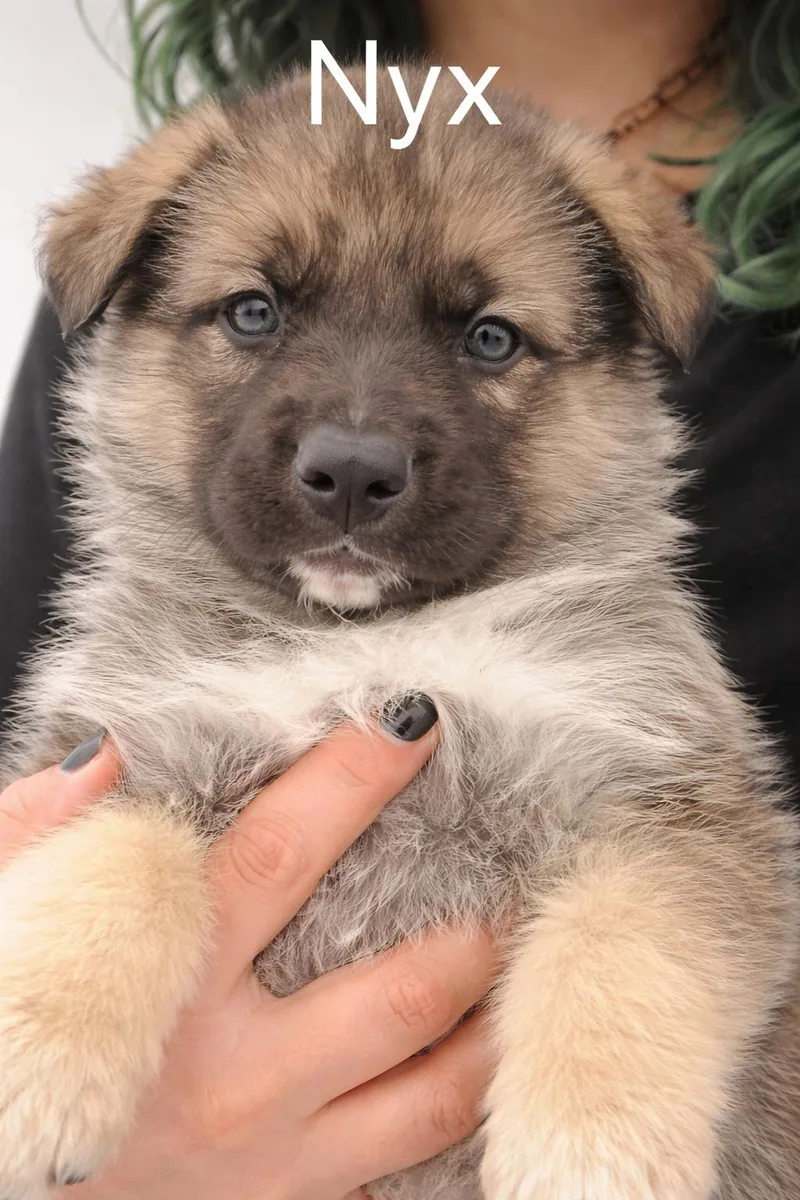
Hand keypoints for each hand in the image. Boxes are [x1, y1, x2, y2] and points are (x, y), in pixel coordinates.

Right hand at [0, 714, 494, 1199]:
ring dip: (498, 1022)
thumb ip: (39, 840)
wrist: (4, 1198)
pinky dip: (463, 1107)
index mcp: (169, 986)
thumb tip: (106, 758)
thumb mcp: (4, 932)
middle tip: (516, 867)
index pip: (286, 855)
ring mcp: (279, 1156)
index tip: (415, 721)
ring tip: (529, 959)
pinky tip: (488, 1059)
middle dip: (478, 922)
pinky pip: (410, 1161)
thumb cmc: (15, 1055)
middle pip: (405, 988)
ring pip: (439, 1092)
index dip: (358, 777)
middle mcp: (241, 1077)